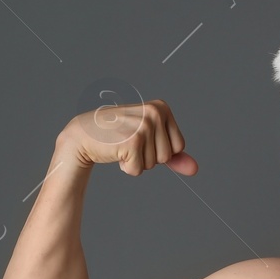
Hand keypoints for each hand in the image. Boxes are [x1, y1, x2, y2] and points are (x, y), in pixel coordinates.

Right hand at [61, 98, 197, 176]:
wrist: (84, 135)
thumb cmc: (118, 136)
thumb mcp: (149, 141)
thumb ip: (174, 155)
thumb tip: (194, 169)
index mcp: (162, 107)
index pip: (178, 146)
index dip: (159, 150)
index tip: (141, 138)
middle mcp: (155, 113)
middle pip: (166, 156)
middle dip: (147, 157)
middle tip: (128, 142)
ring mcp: (143, 126)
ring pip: (153, 164)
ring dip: (136, 162)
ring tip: (121, 146)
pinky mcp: (132, 142)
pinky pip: (138, 170)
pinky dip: (126, 168)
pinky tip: (115, 152)